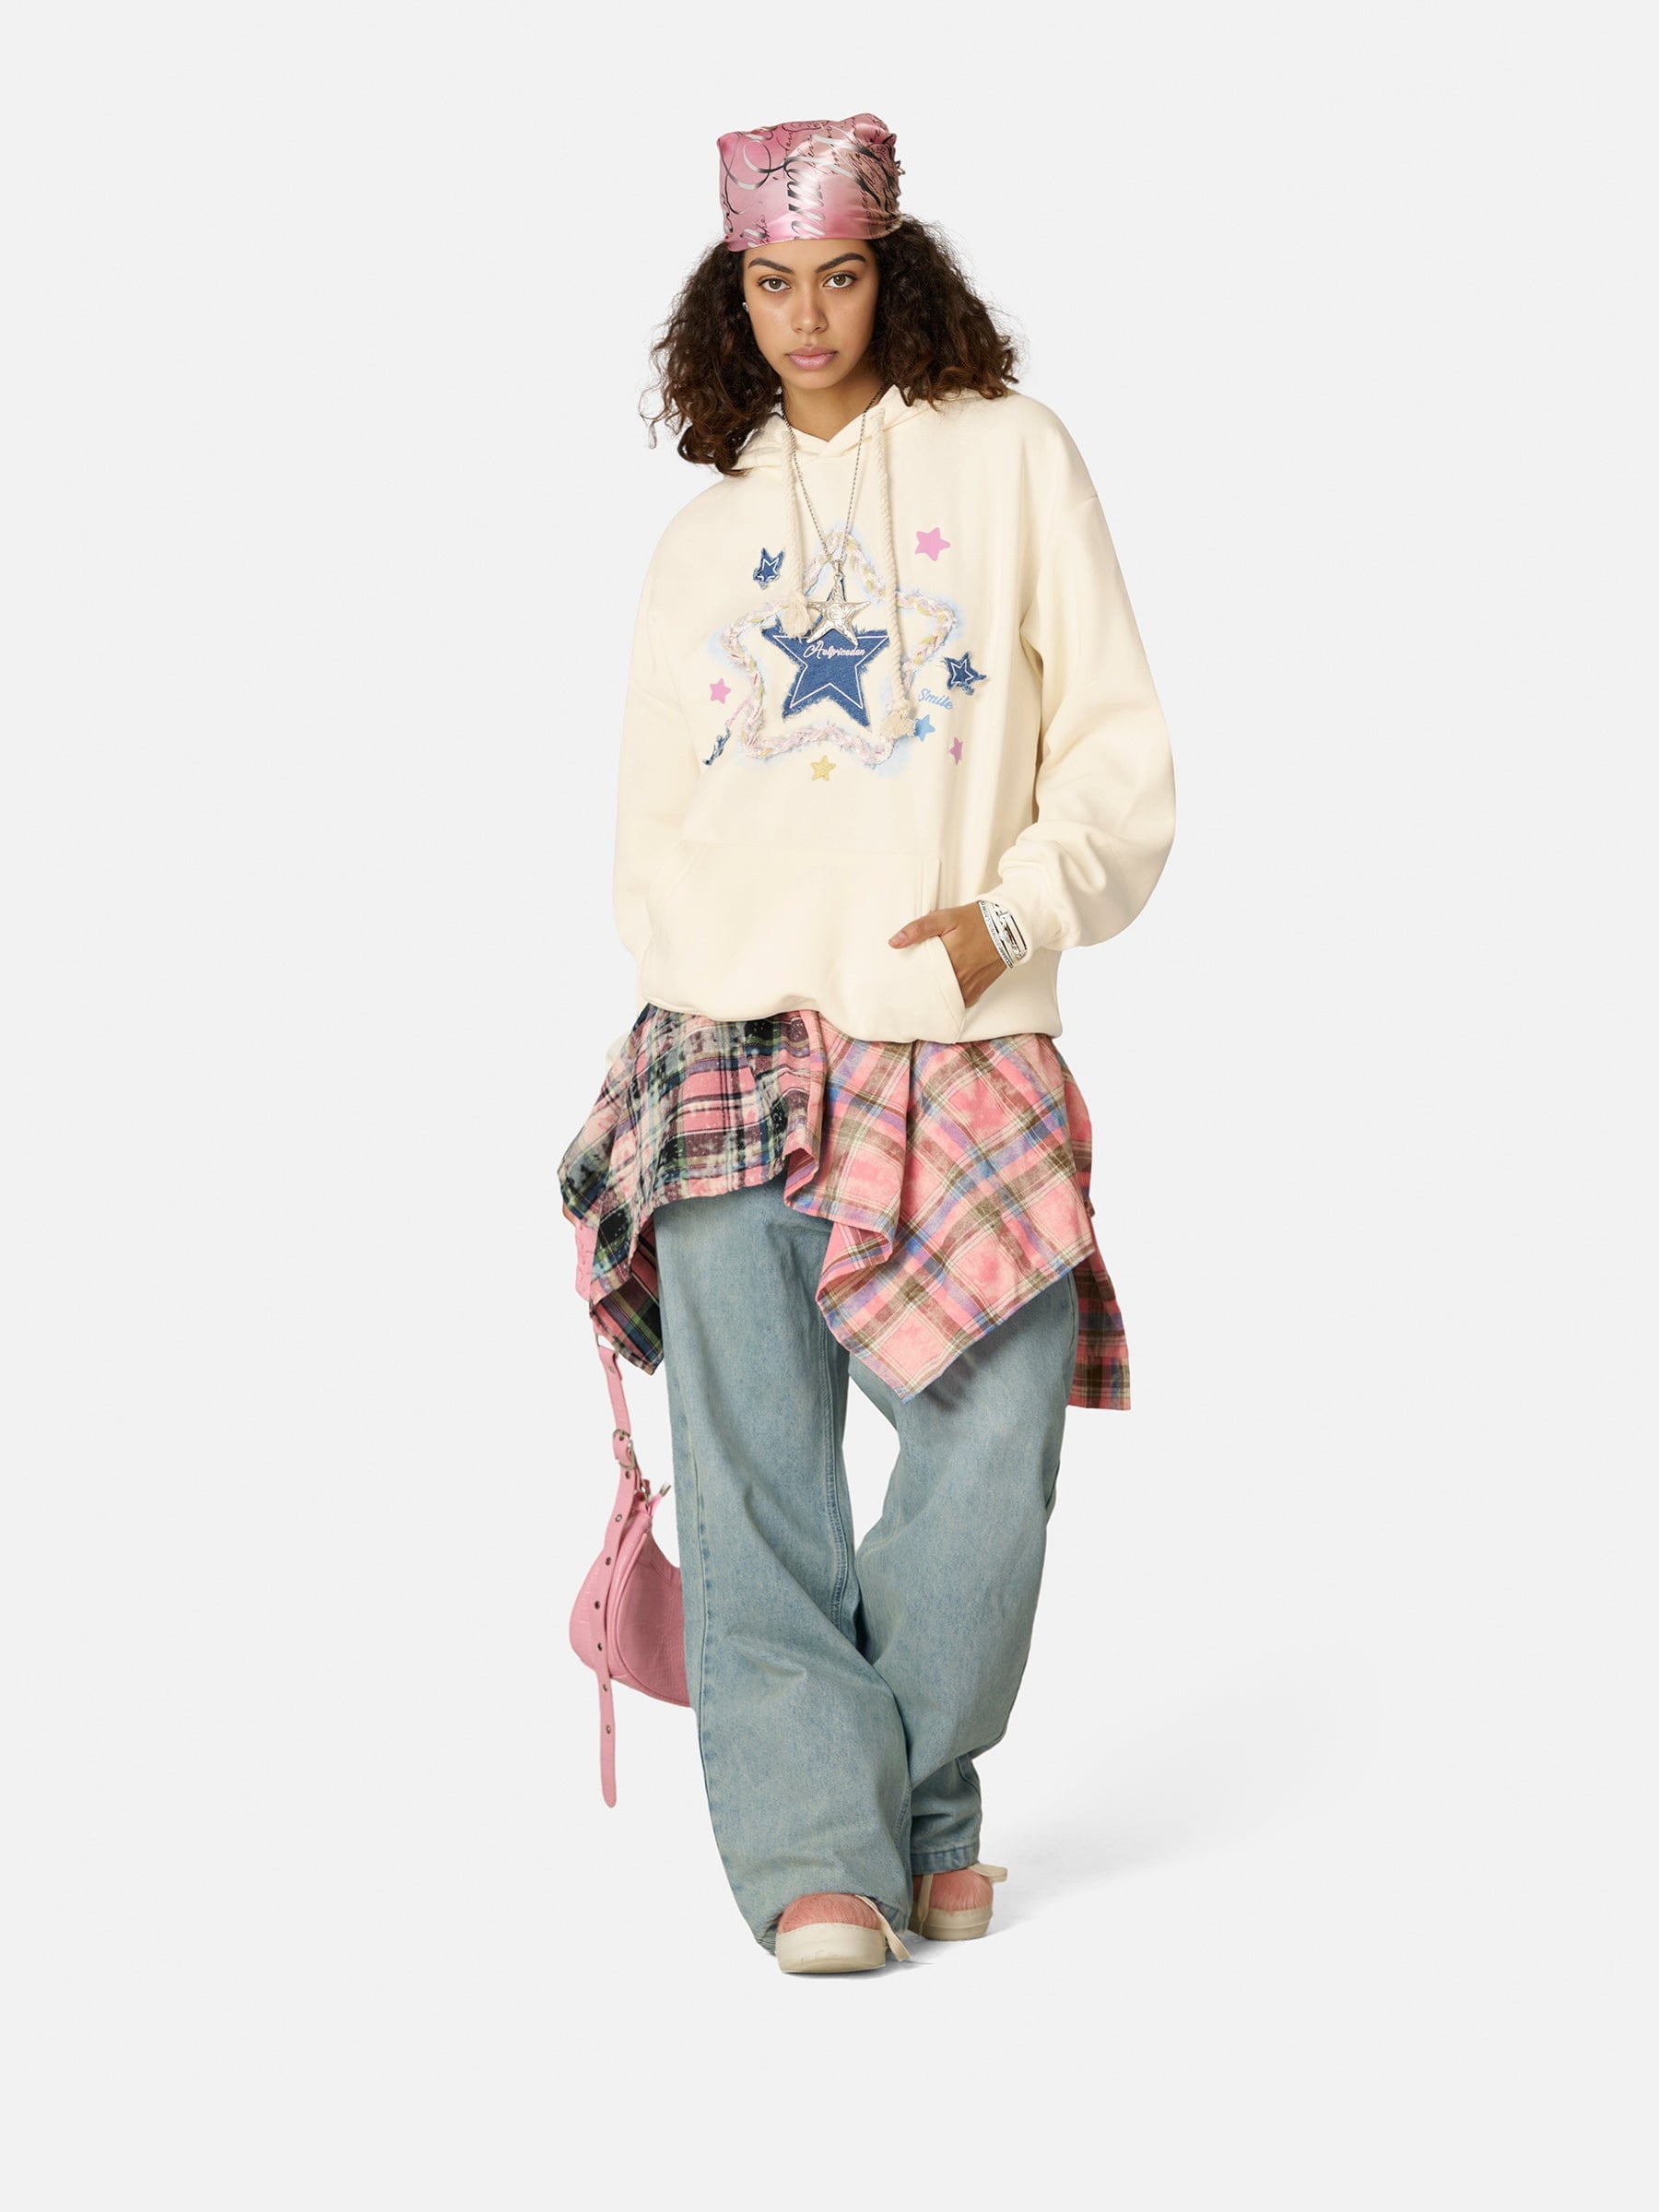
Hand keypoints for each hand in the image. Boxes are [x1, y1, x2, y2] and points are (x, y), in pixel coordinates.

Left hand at [888, 902, 1004, 1011]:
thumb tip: (893, 942)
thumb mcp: (945, 917)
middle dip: (919, 991)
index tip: (897, 982)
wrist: (1008, 925)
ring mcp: (970, 986)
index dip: (907, 981)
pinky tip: (943, 994)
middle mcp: (958, 977)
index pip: (920, 977)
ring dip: (935, 997)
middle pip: (931, 991)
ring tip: (922, 994)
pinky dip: (952, 999)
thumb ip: (918, 929)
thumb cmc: (975, 919)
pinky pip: (960, 1002)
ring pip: (945, 999)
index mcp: (946, 960)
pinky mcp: (979, 989)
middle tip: (906, 991)